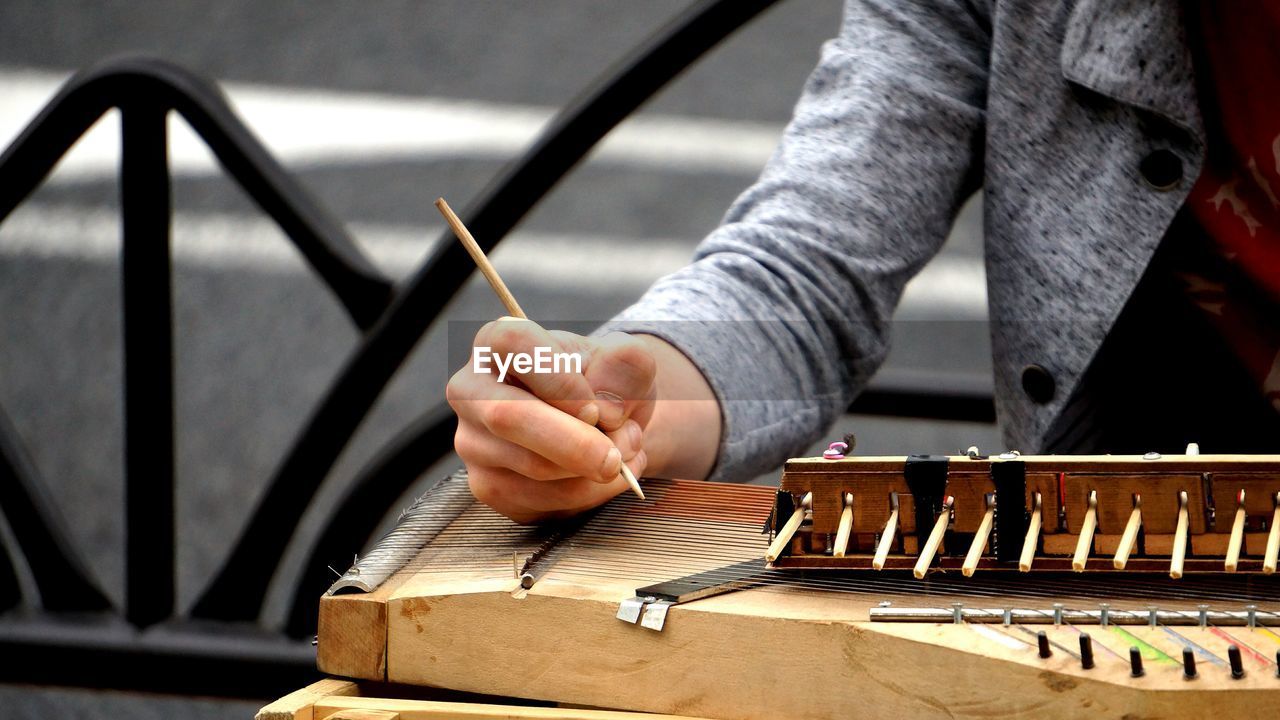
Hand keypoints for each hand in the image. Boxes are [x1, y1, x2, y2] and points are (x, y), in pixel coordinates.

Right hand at [446, 318, 656, 522]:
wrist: (602, 423)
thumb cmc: (603, 383)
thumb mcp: (626, 360)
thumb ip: (626, 364)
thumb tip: (605, 409)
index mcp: (497, 343)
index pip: (514, 346)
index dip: (559, 379)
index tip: (595, 408)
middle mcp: (471, 390)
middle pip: (509, 417)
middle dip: (575, 444)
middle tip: (617, 457)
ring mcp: (473, 442)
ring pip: (533, 467)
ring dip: (592, 469)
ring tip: (625, 451)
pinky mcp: (488, 487)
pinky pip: (539, 501)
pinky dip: (587, 494)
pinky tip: (606, 478)